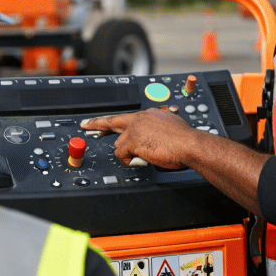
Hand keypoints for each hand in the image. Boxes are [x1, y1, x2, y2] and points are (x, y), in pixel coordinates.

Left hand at [80, 108, 195, 169]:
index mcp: (148, 114)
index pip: (125, 118)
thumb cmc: (186, 140)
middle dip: (96, 124)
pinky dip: (129, 161)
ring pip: (119, 145)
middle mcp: (139, 118)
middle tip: (84, 125)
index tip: (101, 124)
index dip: (111, 122)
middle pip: (111, 121)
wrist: (190, 145)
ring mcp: (135, 129)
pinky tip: (143, 160)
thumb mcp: (171, 128)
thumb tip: (154, 138)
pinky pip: (121, 155)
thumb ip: (158, 130)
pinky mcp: (132, 140)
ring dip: (128, 154)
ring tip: (147, 157)